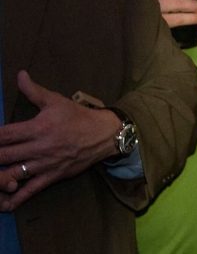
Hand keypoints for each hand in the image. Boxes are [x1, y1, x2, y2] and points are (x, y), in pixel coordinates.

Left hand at [0, 71, 120, 210]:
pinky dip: (15, 199)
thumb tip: (19, 75)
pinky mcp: (52, 176)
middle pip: (3, 156)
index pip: (4, 135)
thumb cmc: (78, 116)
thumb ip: (34, 91)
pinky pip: (31, 190)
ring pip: (12, 176)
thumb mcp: (56, 101)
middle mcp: (39, 147)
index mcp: (38, 127)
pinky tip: (3, 203)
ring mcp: (45, 164)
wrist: (104, 134)